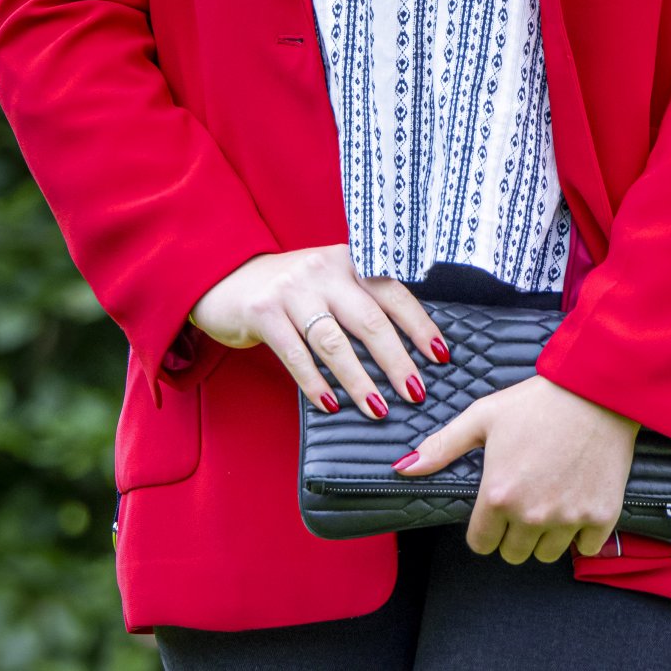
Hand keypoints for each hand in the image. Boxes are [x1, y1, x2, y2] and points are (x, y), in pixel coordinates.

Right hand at [187, 243, 448, 420]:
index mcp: (347, 261)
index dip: (419, 325)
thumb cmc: (292, 291)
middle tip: (416, 393)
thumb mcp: (328, 283)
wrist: (228, 280)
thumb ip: (360, 302)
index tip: (441, 357)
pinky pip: (295, 353)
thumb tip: (408, 350)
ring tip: (378, 409)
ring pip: (334, 340)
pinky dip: (315, 382)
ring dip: (359, 379)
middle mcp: (323, 269)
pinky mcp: (264, 311)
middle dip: (396, 359)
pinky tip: (331, 405)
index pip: (393, 292)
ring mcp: (292, 289)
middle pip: (368, 318)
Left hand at [394, 374, 639, 562]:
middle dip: (513, 532)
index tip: (493, 509)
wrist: (595, 390)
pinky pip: (585, 547)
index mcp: (498, 495)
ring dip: (545, 535)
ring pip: (547, 555)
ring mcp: (568, 519)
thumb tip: (402, 468)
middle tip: (522, 499)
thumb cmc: (535, 401)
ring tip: (548, 499)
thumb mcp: (483, 417)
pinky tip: (576, 502)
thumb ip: (442, 447)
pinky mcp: (601, 517)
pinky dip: (581, 533)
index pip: (481, 544)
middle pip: (513, 554)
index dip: (484, 527)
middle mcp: (531, 515)